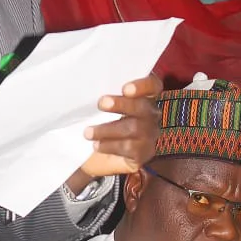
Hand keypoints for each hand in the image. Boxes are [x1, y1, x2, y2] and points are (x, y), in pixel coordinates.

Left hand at [66, 74, 162, 191]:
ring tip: (88, 132)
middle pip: (142, 107)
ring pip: (134, 129)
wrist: (97, 154)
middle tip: (101, 103)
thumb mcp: (103, 107)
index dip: (143, 86)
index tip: (125, 89)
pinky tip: (97, 145)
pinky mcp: (142, 153)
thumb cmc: (101, 123)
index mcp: (144, 97)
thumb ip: (106, 96)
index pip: (152, 86)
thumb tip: (91, 88)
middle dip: (121, 104)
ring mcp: (149, 135)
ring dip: (107, 130)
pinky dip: (110, 146)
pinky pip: (129, 148)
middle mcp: (151, 115)